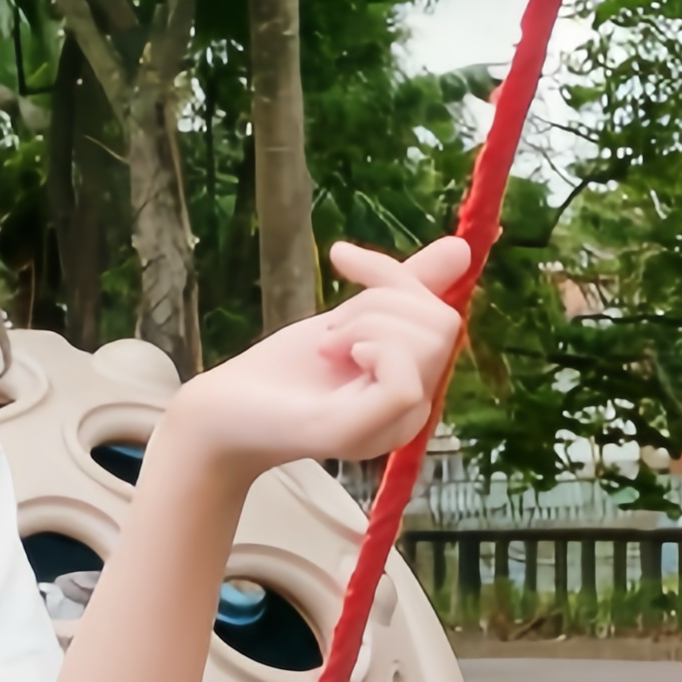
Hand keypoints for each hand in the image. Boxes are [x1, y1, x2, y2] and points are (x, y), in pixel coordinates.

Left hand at [150, 233, 471, 478]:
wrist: (222, 413)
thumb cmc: (282, 372)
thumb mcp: (347, 318)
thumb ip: (399, 290)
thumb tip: (459, 248)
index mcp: (411, 383)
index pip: (442, 315)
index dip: (396, 275)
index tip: (339, 256)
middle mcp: (411, 410)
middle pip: (442, 323)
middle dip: (381, 301)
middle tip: (330, 328)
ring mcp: (390, 426)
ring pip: (428, 343)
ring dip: (368, 321)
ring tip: (327, 344)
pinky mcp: (362, 433)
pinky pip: (406, 381)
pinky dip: (373, 349)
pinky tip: (337, 355)